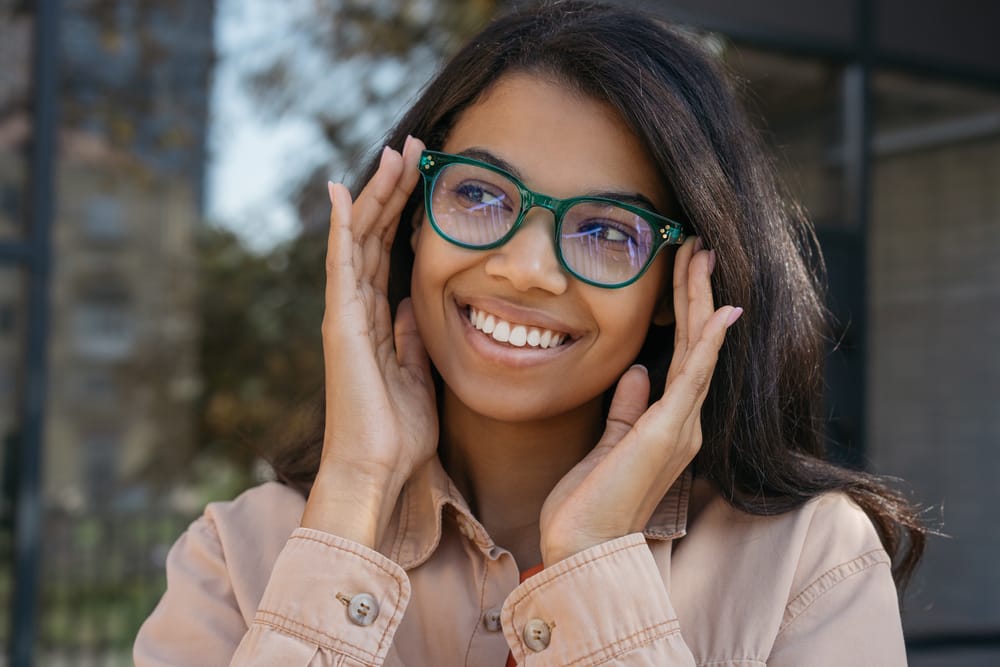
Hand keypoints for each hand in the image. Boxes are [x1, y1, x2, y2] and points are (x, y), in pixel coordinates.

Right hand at [301, 136, 436, 547]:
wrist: (375, 470)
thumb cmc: (397, 433)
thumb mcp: (417, 374)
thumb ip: (411, 337)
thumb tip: (412, 304)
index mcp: (375, 320)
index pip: (387, 252)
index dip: (403, 212)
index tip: (424, 177)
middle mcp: (355, 310)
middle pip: (372, 236)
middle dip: (392, 190)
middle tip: (414, 148)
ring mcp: (344, 315)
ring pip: (358, 240)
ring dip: (375, 195)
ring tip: (395, 154)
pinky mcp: (341, 325)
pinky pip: (341, 266)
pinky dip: (341, 228)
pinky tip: (343, 192)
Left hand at [538, 237, 741, 565]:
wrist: (582, 547)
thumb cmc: (589, 504)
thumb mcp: (607, 444)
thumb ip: (626, 408)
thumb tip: (637, 371)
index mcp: (668, 424)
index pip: (683, 354)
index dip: (686, 310)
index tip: (683, 268)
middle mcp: (683, 423)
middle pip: (697, 343)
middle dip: (696, 291)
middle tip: (698, 246)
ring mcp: (680, 428)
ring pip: (699, 349)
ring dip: (701, 300)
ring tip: (703, 255)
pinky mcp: (667, 433)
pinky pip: (693, 377)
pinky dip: (708, 342)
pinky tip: (721, 310)